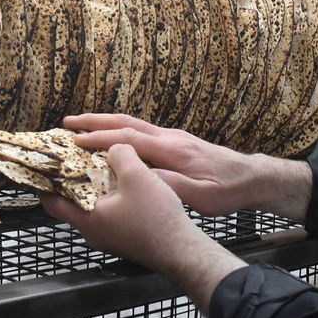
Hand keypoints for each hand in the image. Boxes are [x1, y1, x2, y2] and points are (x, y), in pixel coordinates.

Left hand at [42, 143, 244, 312]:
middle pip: (71, 205)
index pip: (51, 202)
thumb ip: (120, 155)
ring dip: (93, 191)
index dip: (43, 184)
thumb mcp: (137, 175)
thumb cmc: (156, 217)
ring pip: (92, 210)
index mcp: (87, 218)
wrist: (182, 251)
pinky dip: (109, 200)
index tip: (42, 168)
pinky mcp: (124, 240)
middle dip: (70, 183)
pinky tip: (123, 187)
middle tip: (72, 162)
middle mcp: (93, 232)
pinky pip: (109, 217)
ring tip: (99, 168)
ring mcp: (109, 239)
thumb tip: (114, 148)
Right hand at [63, 114, 311, 220]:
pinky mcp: (176, 141)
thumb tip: (142, 179)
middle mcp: (170, 137)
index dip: (101, 139)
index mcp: (172, 150)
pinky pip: (141, 129)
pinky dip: (120, 128)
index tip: (76, 141)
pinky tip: (111, 134)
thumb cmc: (227, 190)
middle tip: (68, 121)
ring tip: (81, 124)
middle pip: (127, 122)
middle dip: (96, 121)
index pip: (130, 139)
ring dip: (106, 121)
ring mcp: (173, 136)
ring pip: (133, 123)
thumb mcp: (201, 196)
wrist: (250, 178)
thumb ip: (172, 186)